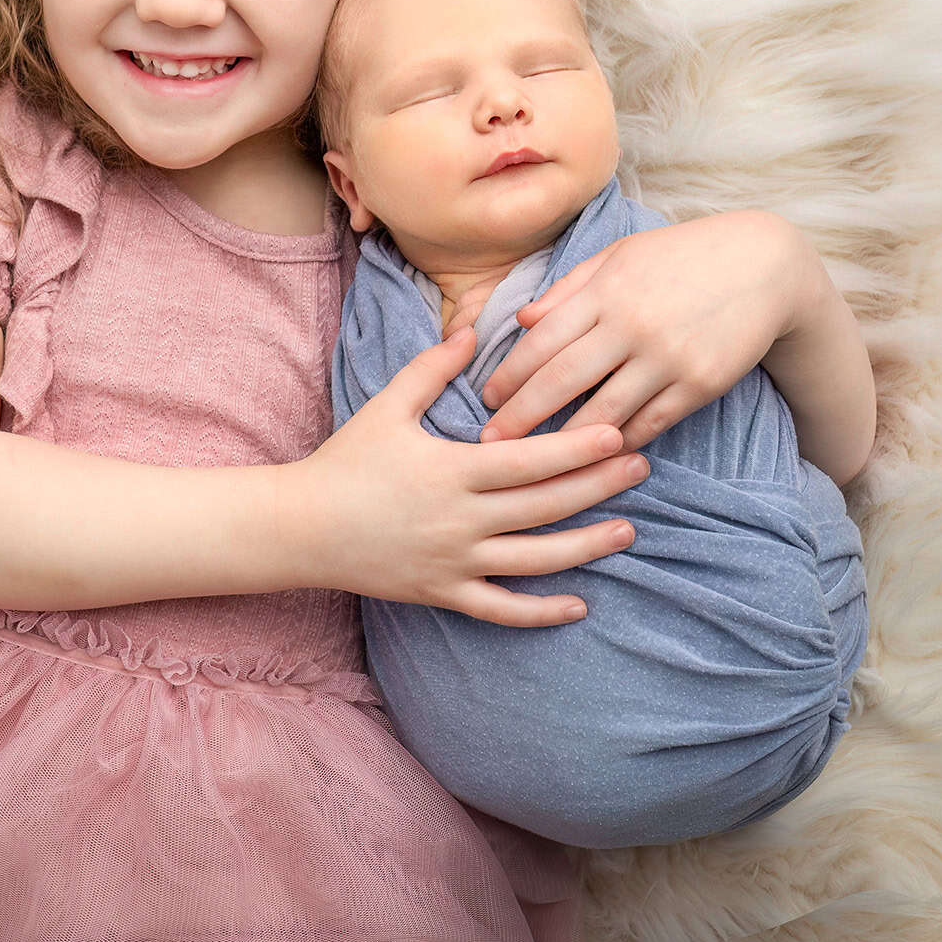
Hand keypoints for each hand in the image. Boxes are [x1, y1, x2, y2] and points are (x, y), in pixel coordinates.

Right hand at [293, 325, 649, 627]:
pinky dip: (541, 612)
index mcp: (451, 470)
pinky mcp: (443, 593)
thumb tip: (474, 329)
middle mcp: (460, 520)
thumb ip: (432, 368)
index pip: (529, 460)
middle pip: (544, 506)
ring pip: (535, 560)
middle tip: (641, 468)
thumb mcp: (386, 406)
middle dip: (597, 487)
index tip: (617, 434)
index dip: (578, 449)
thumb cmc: (345, 460)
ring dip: (586, 546)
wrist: (301, 527)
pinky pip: (501, 610)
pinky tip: (579, 605)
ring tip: (628, 530)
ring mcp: (454, 562)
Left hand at [479, 209, 806, 449]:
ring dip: (565, 442)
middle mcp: (631, 325)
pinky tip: (598, 457)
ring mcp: (667, 357)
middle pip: (561, 380)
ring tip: (537, 461)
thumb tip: (521, 320)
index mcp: (605, 291)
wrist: (762, 264)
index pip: (541, 340)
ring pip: (603, 412)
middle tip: (491, 443)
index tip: (485, 400)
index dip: (509, 374)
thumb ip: (569, 289)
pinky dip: (621, 442)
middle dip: (520, 416)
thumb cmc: (679, 257)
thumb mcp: (619, 257)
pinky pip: (650, 422)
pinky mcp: (699, 383)